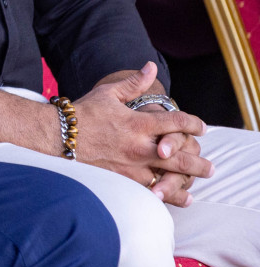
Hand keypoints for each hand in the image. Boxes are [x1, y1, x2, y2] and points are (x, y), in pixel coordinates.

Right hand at [73, 63, 210, 197]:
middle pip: (180, 156)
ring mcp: (131, 166)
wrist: (57, 137)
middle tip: (210, 167)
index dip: (193, 124)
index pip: (176, 122)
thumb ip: (133, 83)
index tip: (200, 127)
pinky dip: (166, 195)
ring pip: (168, 178)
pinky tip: (175, 198)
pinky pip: (150, 191)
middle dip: (198, 161)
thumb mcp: (107, 94)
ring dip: (186, 182)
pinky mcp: (122, 181)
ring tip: (195, 185)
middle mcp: (139, 146)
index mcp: (137, 123)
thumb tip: (151, 68)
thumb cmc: (82, 114)